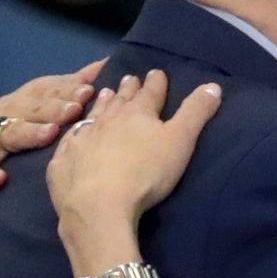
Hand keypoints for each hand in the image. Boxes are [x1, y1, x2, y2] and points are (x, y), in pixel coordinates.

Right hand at [0, 59, 104, 220]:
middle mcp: (0, 114)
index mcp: (20, 103)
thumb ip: (66, 91)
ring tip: (49, 134)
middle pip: (30, 109)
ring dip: (29, 134)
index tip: (90, 89)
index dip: (65, 89)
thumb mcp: (31, 111)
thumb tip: (103, 67)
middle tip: (76, 109)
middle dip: (54, 107)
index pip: (44, 91)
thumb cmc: (3, 133)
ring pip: (7, 133)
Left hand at [48, 71, 223, 277]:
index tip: (156, 72)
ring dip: (101, 104)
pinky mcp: (63, 161)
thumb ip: (196, 113)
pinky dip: (74, 133)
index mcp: (137, 114)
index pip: (150, 93)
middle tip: (129, 78)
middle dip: (126, 89)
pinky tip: (74, 133)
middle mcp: (107, 120)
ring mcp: (81, 139)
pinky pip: (69, 141)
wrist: (96, 205)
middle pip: (119, 100)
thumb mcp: (180, 141)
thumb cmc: (145, 173)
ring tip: (104, 93)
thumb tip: (213, 85)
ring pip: (93, 115)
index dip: (155, 83)